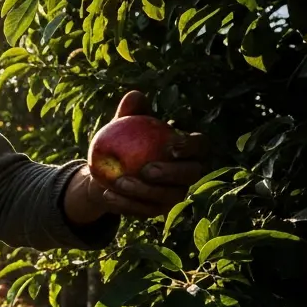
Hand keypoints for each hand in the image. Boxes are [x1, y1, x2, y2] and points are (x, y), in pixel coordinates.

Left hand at [64, 90, 209, 222]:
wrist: (108, 170)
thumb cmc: (123, 140)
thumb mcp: (122, 124)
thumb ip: (131, 111)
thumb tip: (134, 96)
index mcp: (188, 150)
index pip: (200, 147)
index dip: (191, 148)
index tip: (170, 146)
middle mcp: (188, 174)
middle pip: (190, 175)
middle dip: (171, 174)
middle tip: (146, 169)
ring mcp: (175, 194)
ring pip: (167, 196)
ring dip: (143, 191)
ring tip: (119, 181)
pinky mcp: (157, 211)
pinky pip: (144, 210)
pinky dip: (125, 204)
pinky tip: (107, 195)